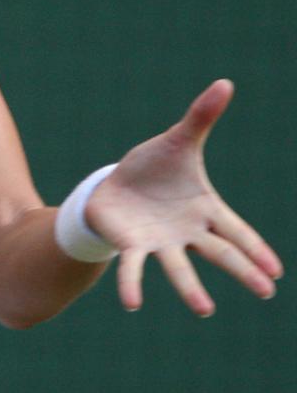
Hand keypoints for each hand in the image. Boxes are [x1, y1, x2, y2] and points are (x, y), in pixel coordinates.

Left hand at [86, 79, 283, 315]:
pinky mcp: (131, 244)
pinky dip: (132, 284)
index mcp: (204, 209)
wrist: (116, 187)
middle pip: (219, 252)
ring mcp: (160, 241)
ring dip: (190, 288)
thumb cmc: (153, 168)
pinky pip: (133, 267)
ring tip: (203, 309)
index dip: (256, 248)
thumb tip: (225, 82)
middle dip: (242, 270)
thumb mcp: (176, 141)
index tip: (277, 271)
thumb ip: (200, 117)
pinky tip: (132, 304)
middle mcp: (187, 231)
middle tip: (266, 292)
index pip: (236, 230)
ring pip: (178, 267)